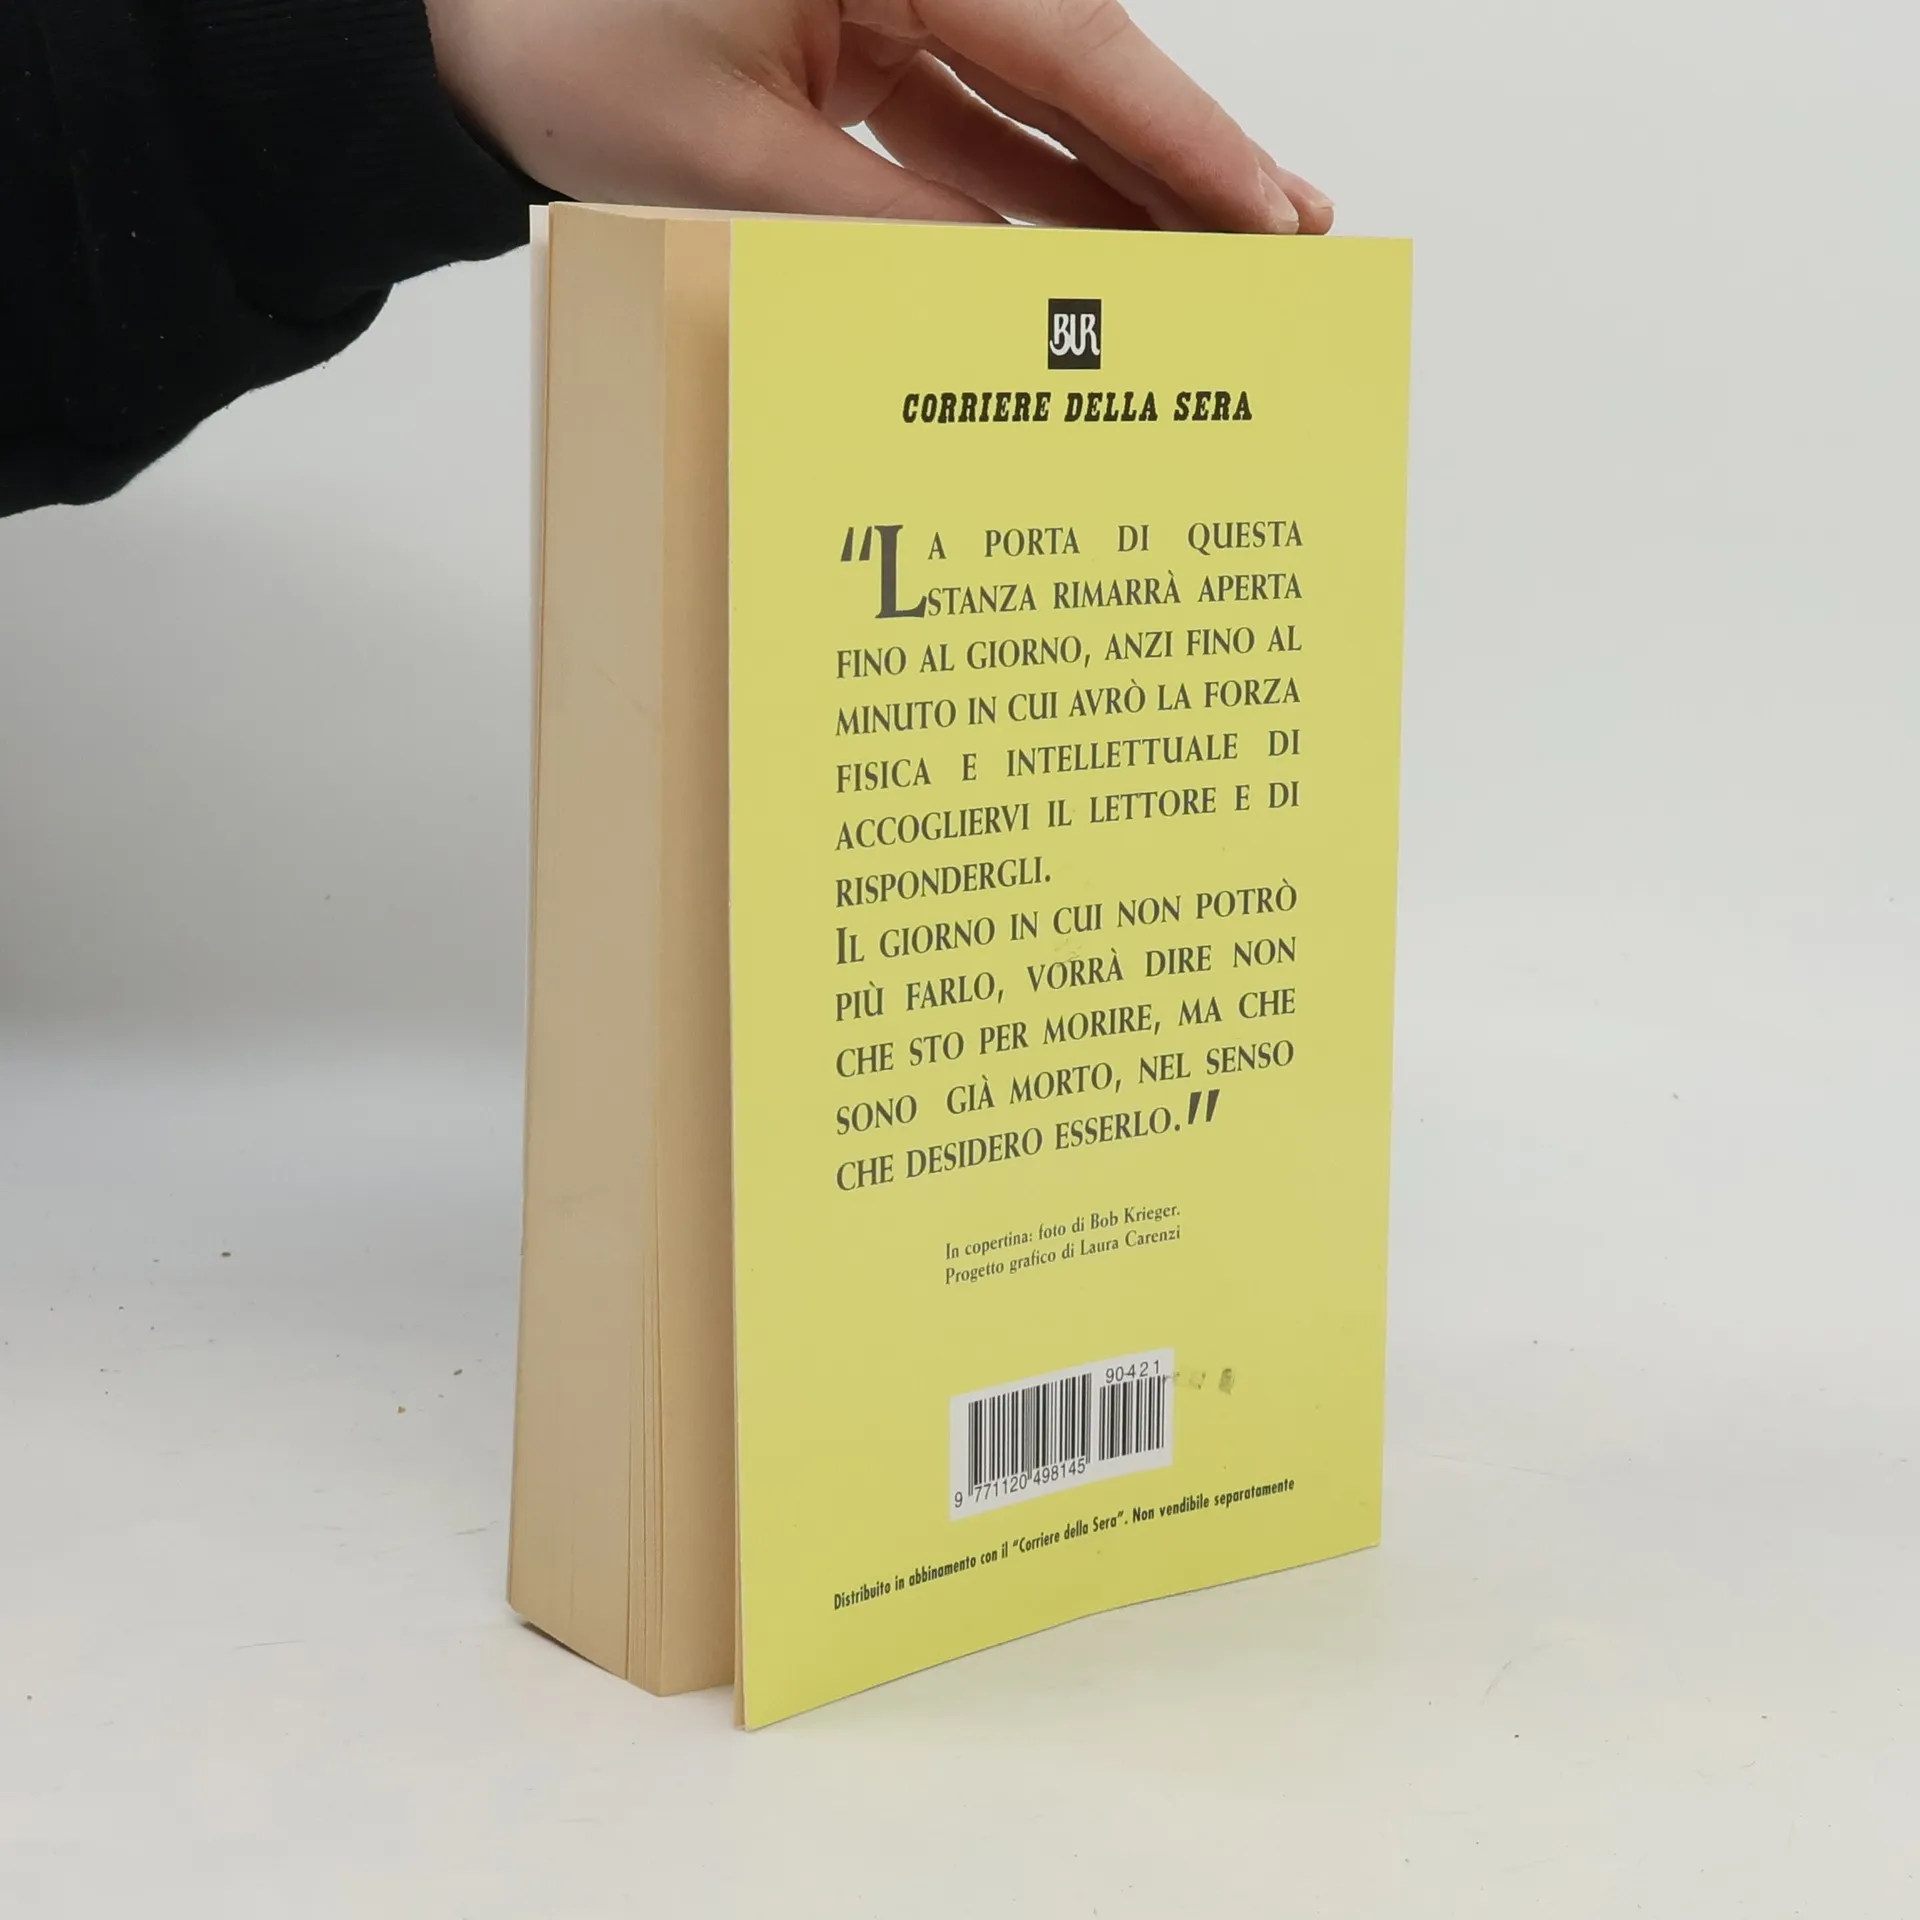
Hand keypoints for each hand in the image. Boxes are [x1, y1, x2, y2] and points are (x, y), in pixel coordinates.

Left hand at [425, 0, 1330, 234]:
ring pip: (1030, 100)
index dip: (1181, 135)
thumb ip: (878, 229)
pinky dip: (1017, 195)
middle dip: (1175, 161)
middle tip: (1283, 243)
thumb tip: (1010, 304)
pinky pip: (962, 123)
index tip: (1268, 211)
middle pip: (1075, 64)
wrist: (454, 33)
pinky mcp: (856, 44)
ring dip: (1109, 188)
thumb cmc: (560, 38)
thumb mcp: (725, 160)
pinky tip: (1076, 264)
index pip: (1070, 44)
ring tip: (1206, 270)